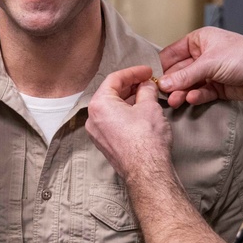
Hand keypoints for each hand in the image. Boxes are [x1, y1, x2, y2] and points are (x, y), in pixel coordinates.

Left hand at [86, 65, 171, 181]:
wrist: (147, 171)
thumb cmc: (146, 139)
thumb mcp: (149, 106)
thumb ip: (146, 90)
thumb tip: (146, 85)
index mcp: (99, 104)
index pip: (114, 79)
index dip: (133, 72)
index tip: (147, 71)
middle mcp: (92, 118)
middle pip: (110, 93)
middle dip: (130, 86)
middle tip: (148, 82)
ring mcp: (97, 133)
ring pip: (111, 108)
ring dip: (128, 99)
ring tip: (147, 95)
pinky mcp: (105, 144)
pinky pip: (112, 121)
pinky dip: (124, 113)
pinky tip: (139, 111)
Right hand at [158, 27, 242, 107]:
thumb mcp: (210, 63)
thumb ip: (185, 75)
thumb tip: (163, 84)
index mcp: (198, 41)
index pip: (172, 54)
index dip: (162, 67)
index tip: (153, 80)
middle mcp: (202, 56)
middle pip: (178, 72)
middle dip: (172, 83)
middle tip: (163, 95)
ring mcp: (209, 72)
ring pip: (189, 84)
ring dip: (182, 92)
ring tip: (176, 101)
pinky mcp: (217, 88)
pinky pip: (201, 93)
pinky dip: (196, 96)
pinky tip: (192, 99)